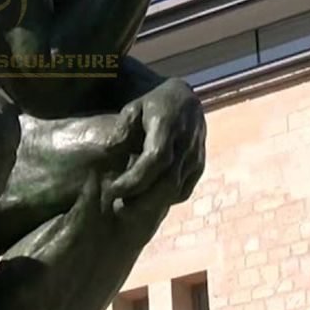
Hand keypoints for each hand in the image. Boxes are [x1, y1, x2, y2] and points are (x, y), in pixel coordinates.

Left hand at [105, 78, 205, 216]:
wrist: (185, 100)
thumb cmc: (153, 105)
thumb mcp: (133, 108)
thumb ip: (122, 129)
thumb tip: (109, 150)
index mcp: (168, 126)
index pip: (155, 159)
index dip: (135, 178)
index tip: (114, 189)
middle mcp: (186, 144)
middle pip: (168, 181)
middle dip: (143, 200)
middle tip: (118, 209)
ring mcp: (196, 157)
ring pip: (176, 189)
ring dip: (152, 204)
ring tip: (127, 209)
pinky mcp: (199, 167)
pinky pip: (183, 190)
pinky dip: (165, 199)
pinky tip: (147, 201)